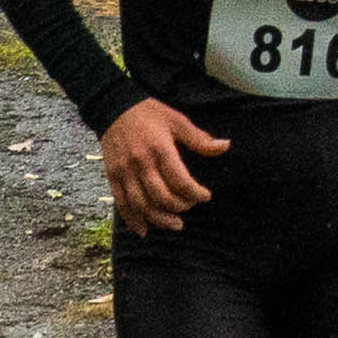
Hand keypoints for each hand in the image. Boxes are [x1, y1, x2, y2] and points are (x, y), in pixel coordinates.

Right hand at [100, 98, 226, 231]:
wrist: (113, 107)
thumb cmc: (149, 113)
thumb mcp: (177, 120)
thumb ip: (200, 138)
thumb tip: (226, 146)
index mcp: (160, 149)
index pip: (180, 181)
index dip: (196, 193)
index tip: (205, 196)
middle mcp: (141, 163)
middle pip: (161, 197)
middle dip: (180, 207)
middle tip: (189, 207)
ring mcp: (124, 172)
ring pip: (141, 205)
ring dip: (159, 219)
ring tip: (175, 225)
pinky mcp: (112, 176)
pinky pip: (121, 203)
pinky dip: (132, 220)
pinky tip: (143, 230)